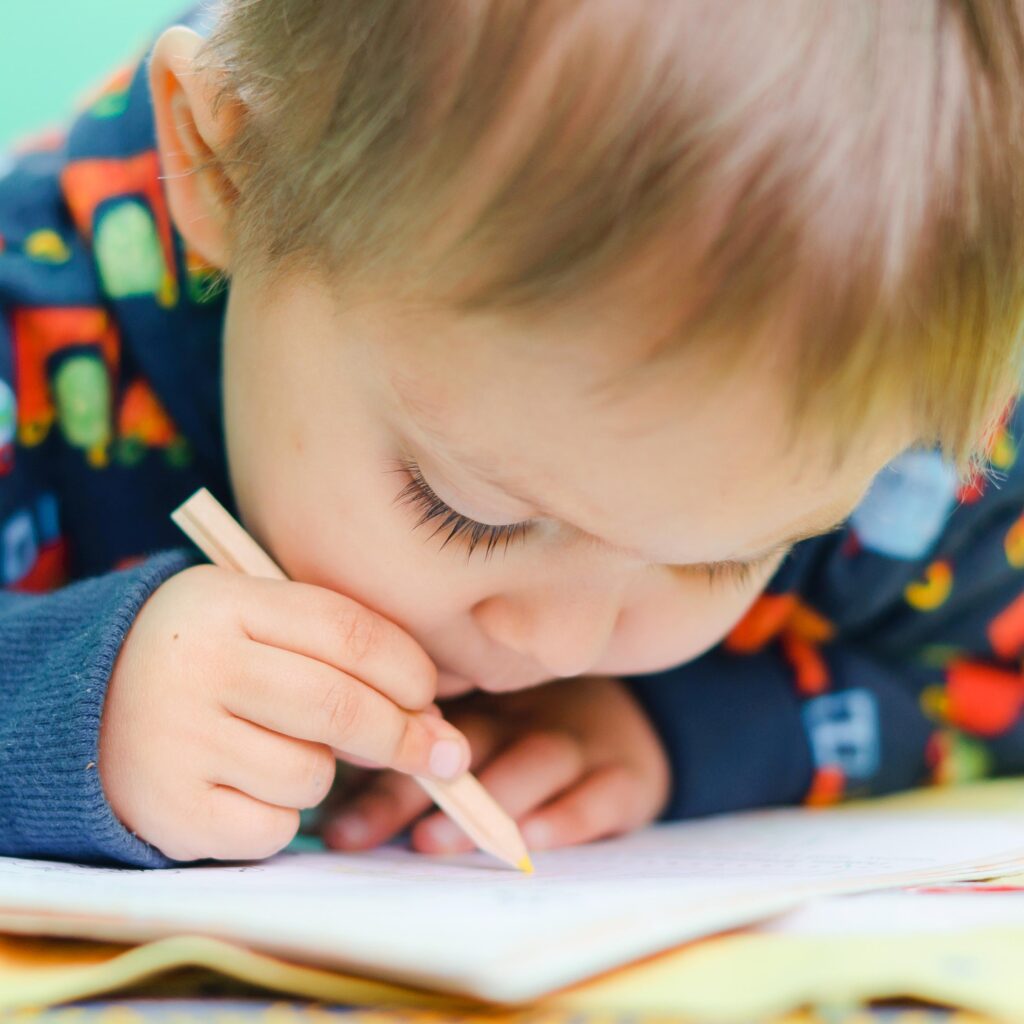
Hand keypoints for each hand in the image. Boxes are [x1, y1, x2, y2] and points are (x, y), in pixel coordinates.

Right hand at [99, 565, 469, 861]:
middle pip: (339, 707)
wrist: (88, 706)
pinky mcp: (168, 811)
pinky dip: (281, 815)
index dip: (408, 668)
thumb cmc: (208, 660)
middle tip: (441, 752)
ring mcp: (177, 741)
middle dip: (405, 736)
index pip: (349, 632)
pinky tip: (245, 786)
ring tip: (282, 751)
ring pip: (310, 775)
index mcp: (227, 603)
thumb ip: (341, 657)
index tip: (431, 695)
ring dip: (324, 774)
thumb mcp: (258, 624)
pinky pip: (274, 828)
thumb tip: (438, 730)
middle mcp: (197, 667)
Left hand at [323, 676, 669, 854]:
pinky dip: (569, 815)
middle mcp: (530, 717)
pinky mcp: (628, 774)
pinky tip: (533, 838)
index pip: (429, 733)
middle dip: (413, 793)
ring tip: (434, 842)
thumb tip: (336, 812)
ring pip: (536, 761)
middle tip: (360, 833)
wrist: (638, 723)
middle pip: (471, 747)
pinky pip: (603, 794)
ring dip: (485, 799)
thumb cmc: (538, 736)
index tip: (333, 824)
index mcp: (488, 703)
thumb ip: (425, 762)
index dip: (380, 775)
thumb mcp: (488, 730)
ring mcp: (582, 741)